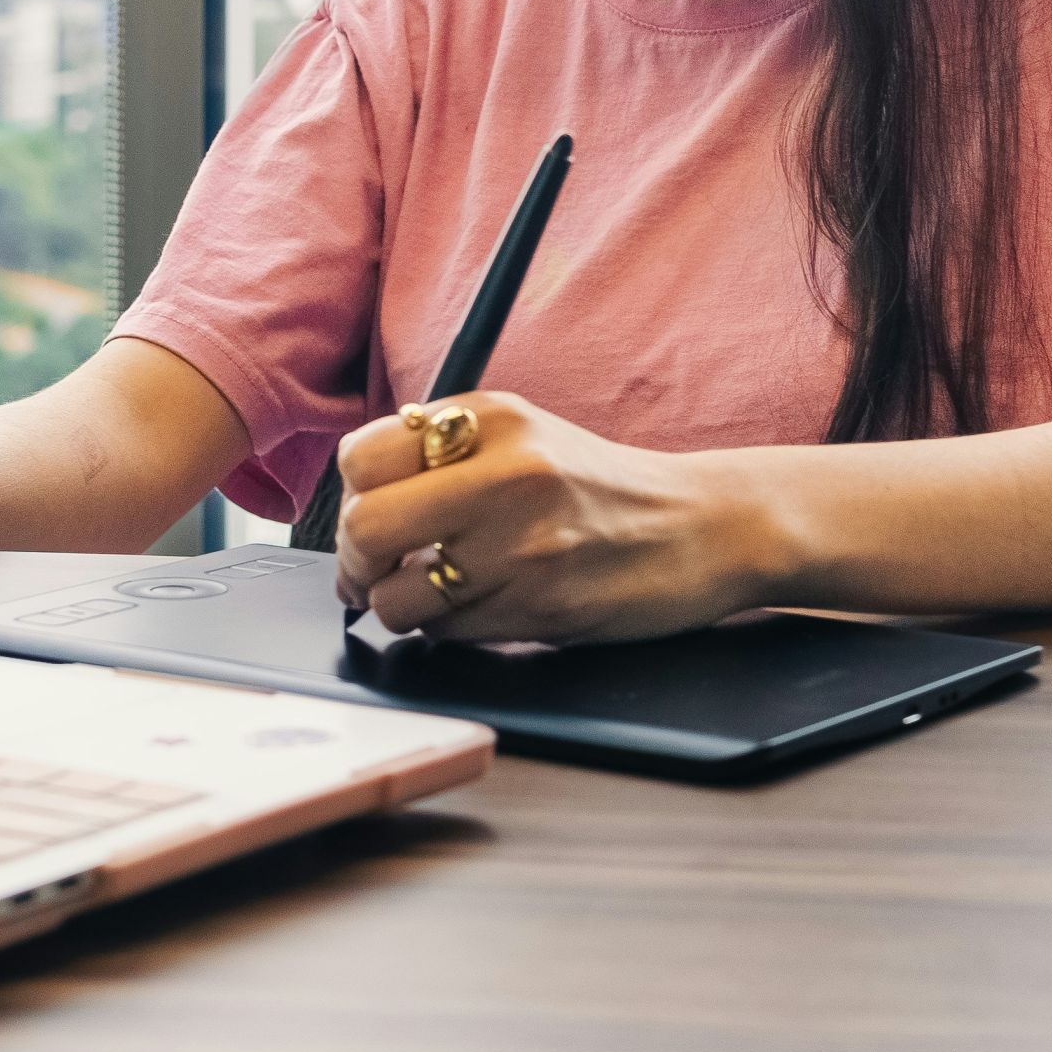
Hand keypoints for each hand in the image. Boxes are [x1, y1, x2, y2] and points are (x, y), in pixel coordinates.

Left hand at [334, 392, 769, 643]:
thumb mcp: (525, 435)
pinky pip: (445, 633)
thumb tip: (355, 496)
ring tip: (428, 593)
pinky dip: (443, 628)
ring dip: (398, 605)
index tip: (367, 514)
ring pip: (396, 596)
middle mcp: (505, 474)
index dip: (349, 496)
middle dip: (355, 561)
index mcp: (493, 419)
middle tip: (371, 571)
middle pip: (364, 526)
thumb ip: (444, 450)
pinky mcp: (539, 608)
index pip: (362, 456)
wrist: (702, 528)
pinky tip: (478, 607)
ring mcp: (523, 545)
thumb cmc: (600, 487)